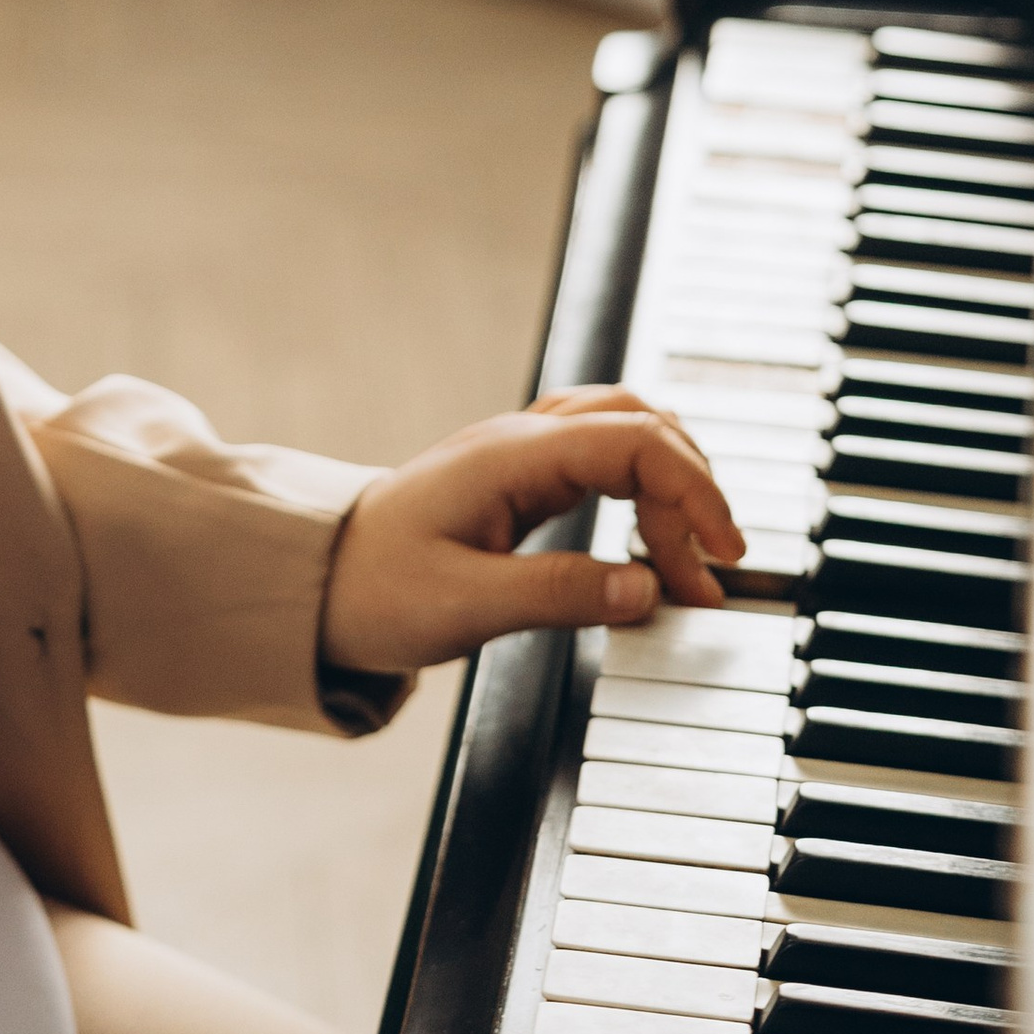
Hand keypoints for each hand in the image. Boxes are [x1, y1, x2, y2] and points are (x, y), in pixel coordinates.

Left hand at [318, 385, 745, 676]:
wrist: (312, 582)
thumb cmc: (371, 589)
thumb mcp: (466, 605)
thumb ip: (560, 595)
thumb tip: (646, 592)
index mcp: (512, 456)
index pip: (636, 441)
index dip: (693, 490)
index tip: (721, 553)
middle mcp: (522, 440)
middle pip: (643, 428)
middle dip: (691, 494)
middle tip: (712, 572)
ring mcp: (520, 454)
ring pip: (626, 437)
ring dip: (669, 493)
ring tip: (688, 568)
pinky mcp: (518, 480)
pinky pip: (601, 462)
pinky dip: (640, 496)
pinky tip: (648, 544)